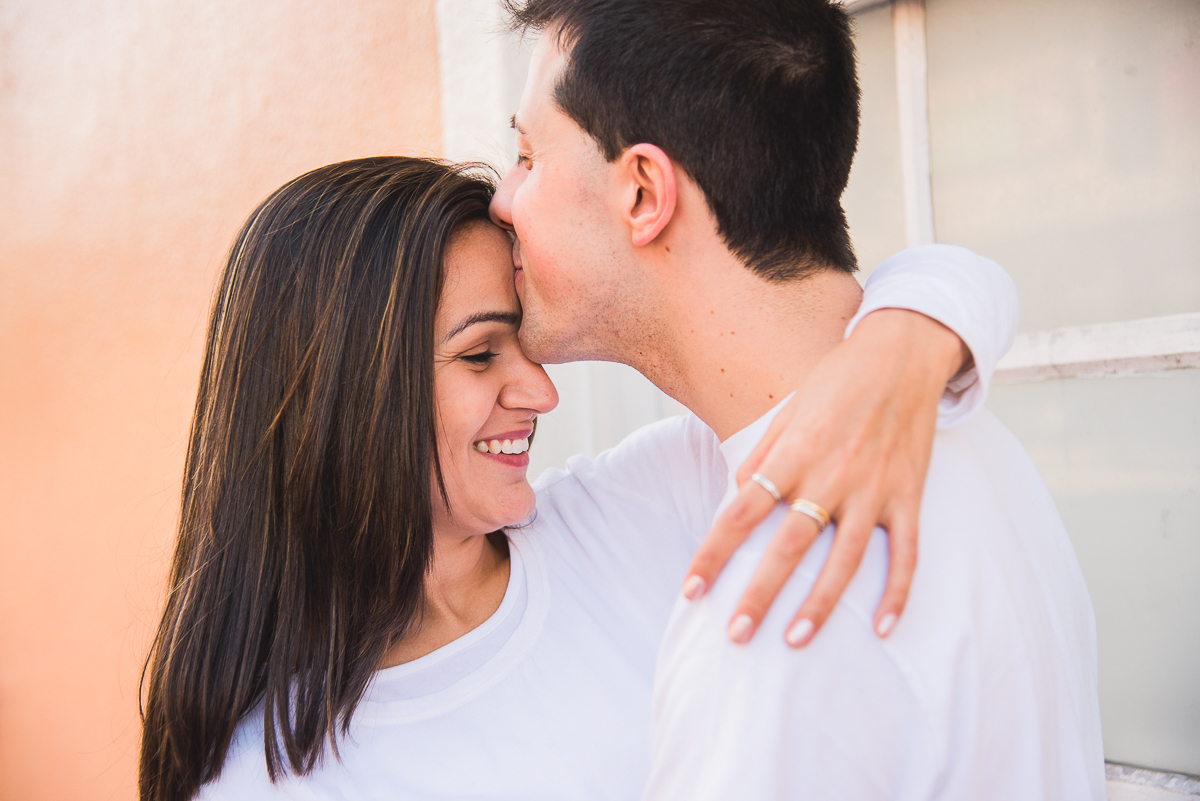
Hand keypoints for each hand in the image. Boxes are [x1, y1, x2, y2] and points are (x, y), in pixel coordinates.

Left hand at [680, 309, 968, 645]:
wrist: (903, 353)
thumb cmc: (838, 380)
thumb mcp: (788, 409)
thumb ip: (762, 454)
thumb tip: (738, 493)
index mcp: (794, 453)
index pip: (741, 513)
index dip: (713, 554)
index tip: (692, 590)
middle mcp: (832, 475)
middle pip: (788, 546)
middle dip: (759, 594)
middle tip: (737, 634)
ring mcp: (874, 489)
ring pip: (846, 559)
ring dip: (820, 604)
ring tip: (795, 640)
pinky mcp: (909, 496)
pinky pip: (905, 553)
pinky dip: (897, 593)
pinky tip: (882, 628)